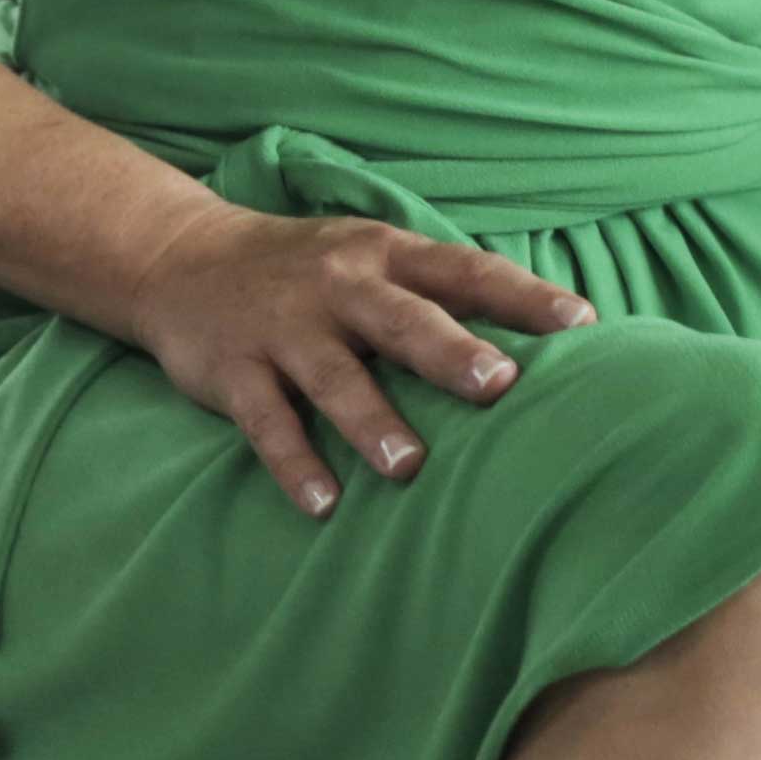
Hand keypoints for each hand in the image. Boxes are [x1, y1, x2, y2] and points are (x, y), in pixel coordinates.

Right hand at [112, 201, 593, 520]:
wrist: (178, 257)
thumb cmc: (304, 269)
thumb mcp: (368, 257)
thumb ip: (437, 293)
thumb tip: (541, 340)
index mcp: (382, 254)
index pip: (463, 270)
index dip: (522, 296)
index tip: (582, 323)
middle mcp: (337, 285)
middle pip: (401, 318)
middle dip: (449, 350)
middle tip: (499, 384)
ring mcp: (283, 328)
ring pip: (332, 375)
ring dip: (371, 420)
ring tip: (408, 466)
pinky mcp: (233, 369)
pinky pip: (267, 421)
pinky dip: (294, 463)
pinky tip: (323, 505)